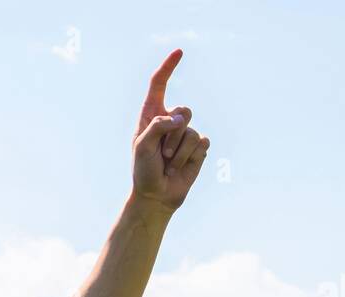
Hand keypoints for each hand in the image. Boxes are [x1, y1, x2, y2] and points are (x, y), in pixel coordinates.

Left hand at [131, 49, 209, 211]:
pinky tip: (181, 166)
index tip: (179, 52)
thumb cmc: (144, 170)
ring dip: (178, 151)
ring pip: (191, 130)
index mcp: (151, 116)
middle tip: (161, 154)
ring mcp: (185, 133)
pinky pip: (202, 142)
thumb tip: (180, 119)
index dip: (169, 67)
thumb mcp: (142, 146)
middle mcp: (170, 121)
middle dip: (172, 134)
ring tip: (168, 163)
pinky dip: (190, 156)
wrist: (156, 195)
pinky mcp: (198, 147)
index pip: (159, 85)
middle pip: (183, 110)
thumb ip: (158, 126)